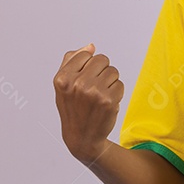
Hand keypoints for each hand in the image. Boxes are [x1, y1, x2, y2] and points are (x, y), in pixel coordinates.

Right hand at [53, 43, 123, 161]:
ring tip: (100, 95)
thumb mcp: (63, 85)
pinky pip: (120, 84)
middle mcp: (77, 84)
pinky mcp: (108, 101)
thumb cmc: (72, 108)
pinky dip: (116, 93)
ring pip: (113, 71)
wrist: (82, 137)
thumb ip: (72, 61)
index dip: (88, 65)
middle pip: (102, 59)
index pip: (86, 54)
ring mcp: (93, 92)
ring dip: (110, 82)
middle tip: (94, 87)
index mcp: (62, 78)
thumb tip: (91, 46)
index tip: (84, 78)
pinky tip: (106, 104)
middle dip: (101, 71)